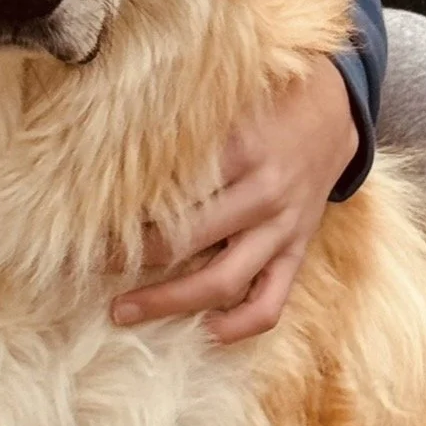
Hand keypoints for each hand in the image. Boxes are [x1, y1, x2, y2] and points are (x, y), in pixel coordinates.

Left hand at [111, 57, 358, 344]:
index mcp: (242, 150)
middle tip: (88, 264)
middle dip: (133, 257)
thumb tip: (117, 124)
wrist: (339, 112)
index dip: (128, 208)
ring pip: (223, 281)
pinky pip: (271, 302)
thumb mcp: (231, 94)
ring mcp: (283, 229)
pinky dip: (240, 325)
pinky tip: (205, 330)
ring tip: (123, 311)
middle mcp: (263, 194)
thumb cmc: (270, 99)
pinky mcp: (296, 251)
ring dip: (169, 302)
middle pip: (187, 239)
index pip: (174, 189)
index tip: (87, 218)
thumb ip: (185, 113)